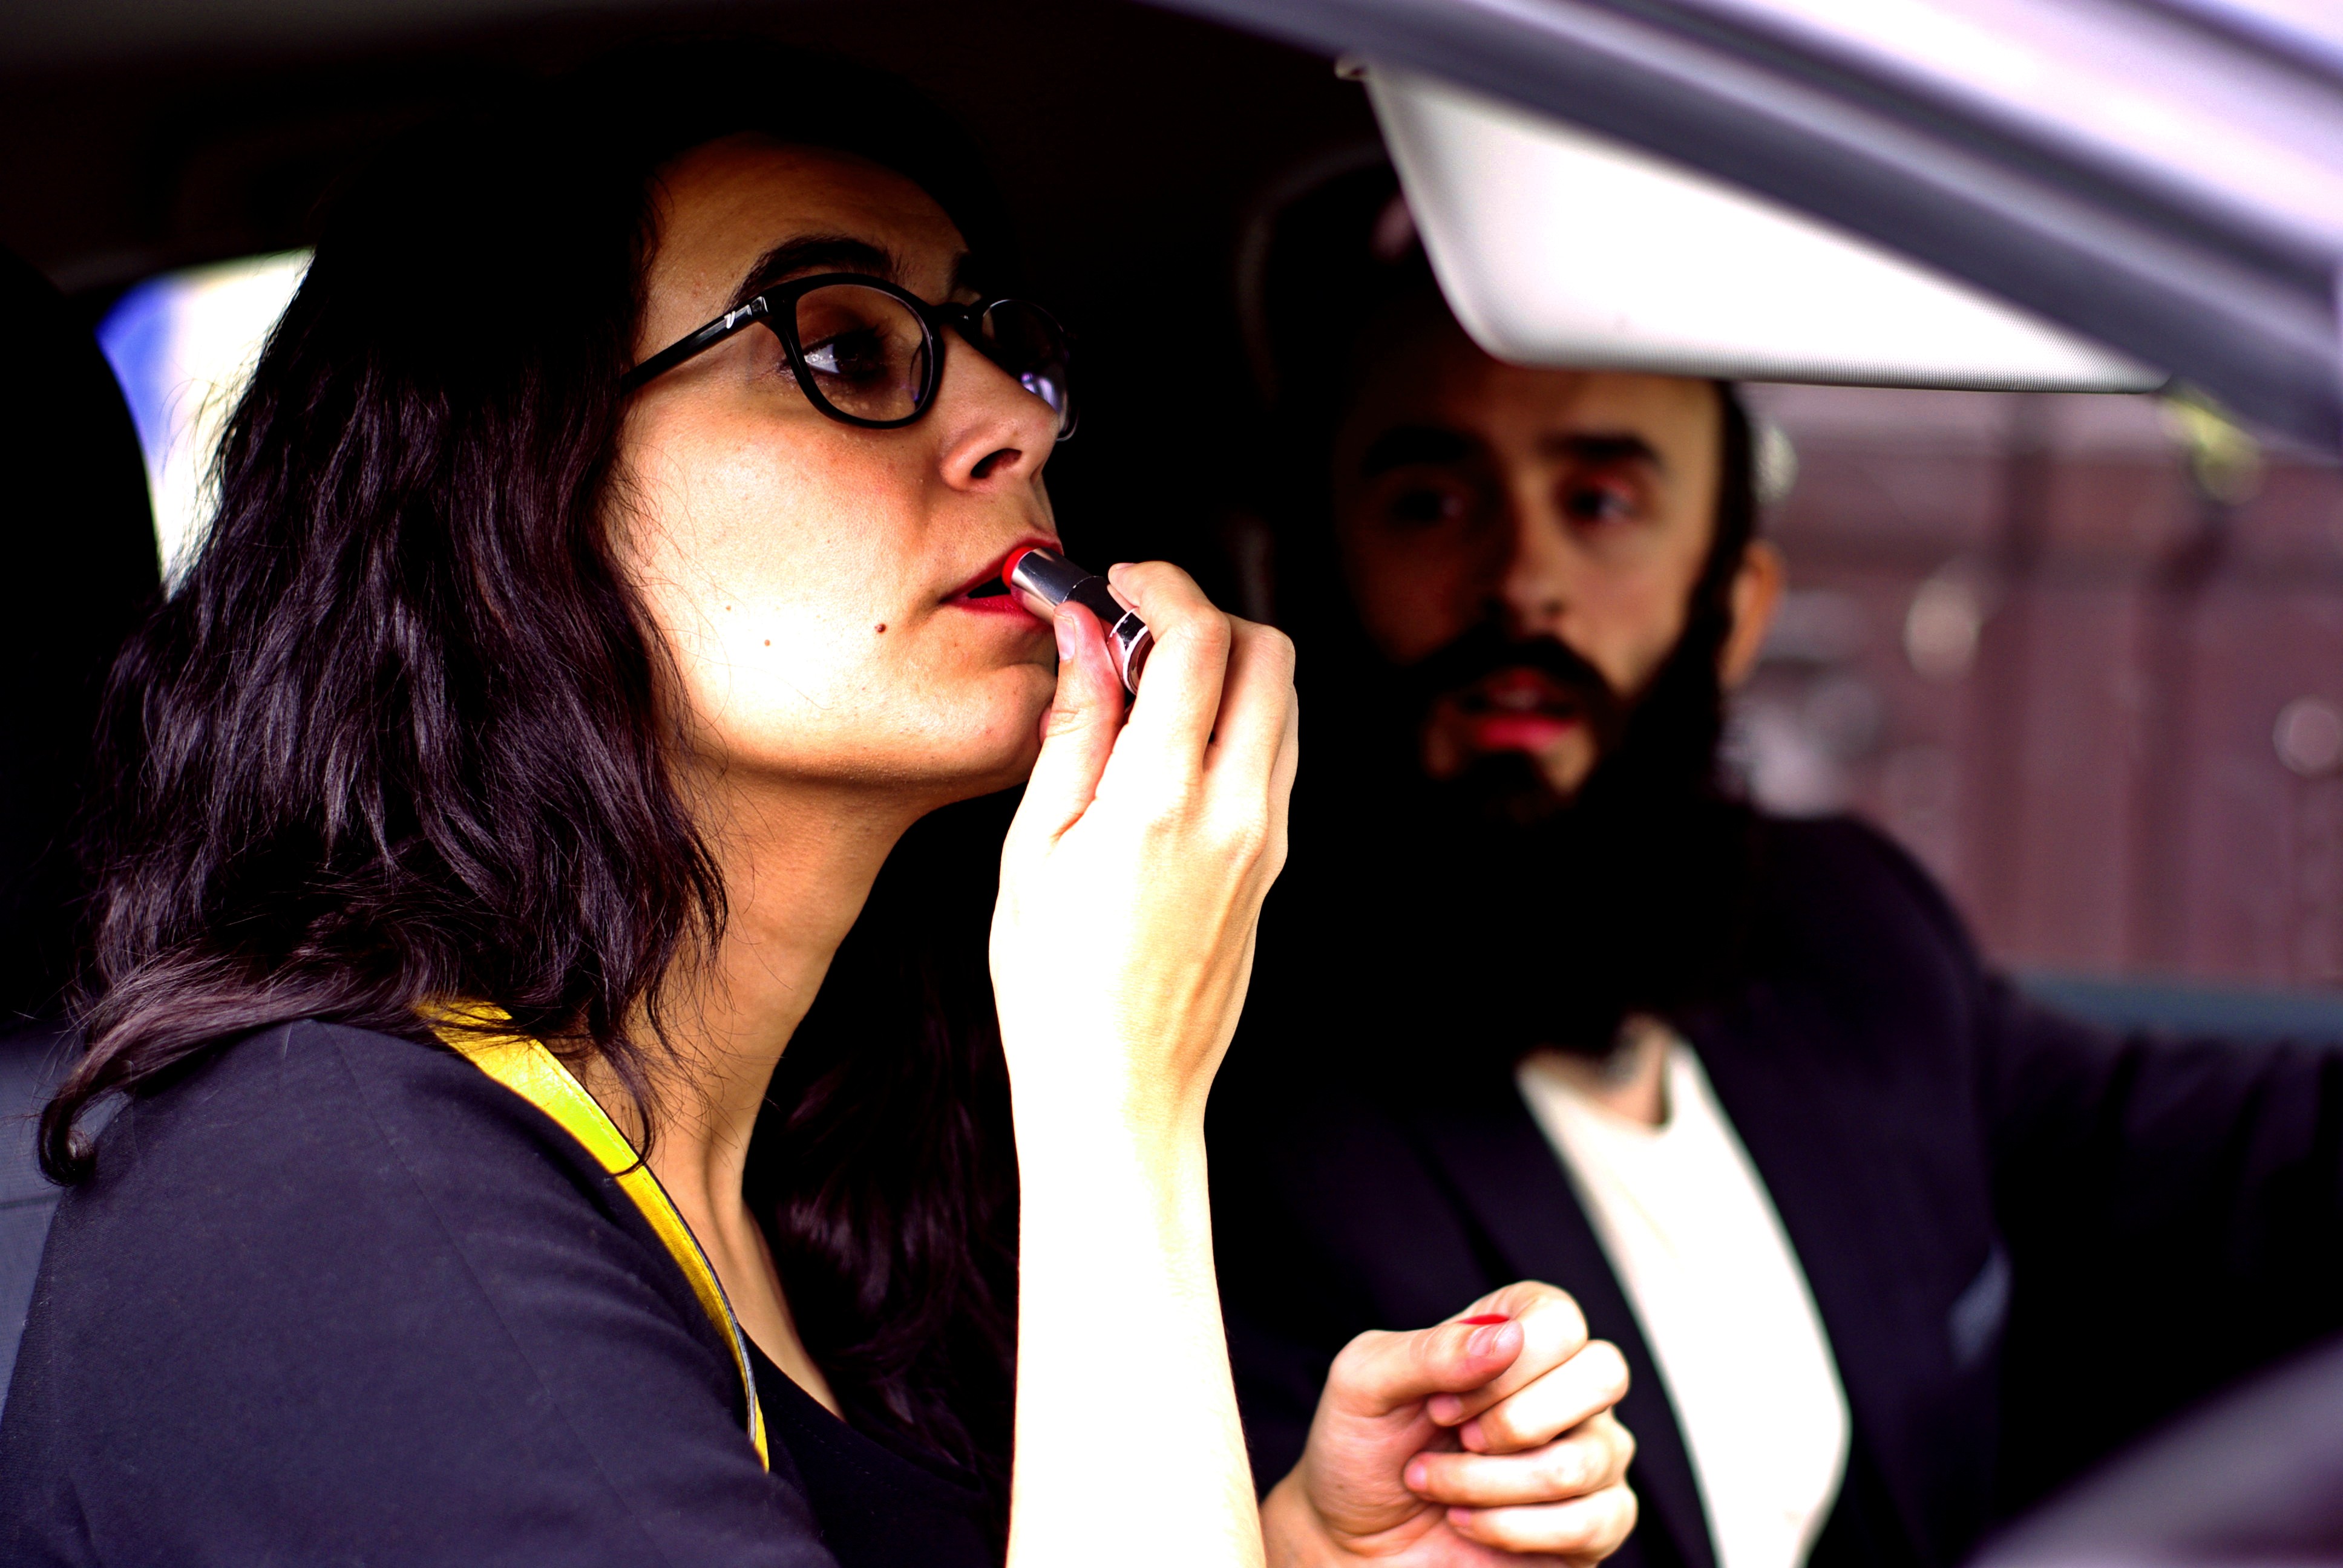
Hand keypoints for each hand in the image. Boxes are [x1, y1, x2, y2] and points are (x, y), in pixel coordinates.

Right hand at [991, 561, 1298, 1147]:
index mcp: (1163, 800)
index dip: (1161, 584)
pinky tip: (1167, 749)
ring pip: (1284, 703)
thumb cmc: (1054, 987)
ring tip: (1145, 689)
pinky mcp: (1273, 866)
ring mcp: (1267, 841)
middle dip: (1207, 615)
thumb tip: (1085, 633)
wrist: (1119, 1094)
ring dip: (1228, 667)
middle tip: (1135, 627)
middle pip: (1270, 654)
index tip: (1119, 579)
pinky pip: (1276, 758)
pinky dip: (1236, 721)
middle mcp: (1237, 812)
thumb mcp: (1033, 846)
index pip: (1201, 640)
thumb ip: (1073, 727)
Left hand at [1264, 1283, 1636, 1565]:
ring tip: (1436, 1487)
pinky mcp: (1594, 1521)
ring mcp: (1589, 1452)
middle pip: (1604, 1374)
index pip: (1558, 1318)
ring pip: (1583, 1460)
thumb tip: (1507, 1338)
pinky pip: (1595, 1522)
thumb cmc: (1361, 1448)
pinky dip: (1514, 1530)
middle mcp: (1565, 1385)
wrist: (1354, 1540)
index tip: (1440, 1404)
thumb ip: (1430, 1351)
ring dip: (1489, 1483)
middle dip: (1515, 1421)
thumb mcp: (1365, 1382)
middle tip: (1457, 1440)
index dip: (1505, 1365)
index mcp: (1514, 1332)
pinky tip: (1468, 1523)